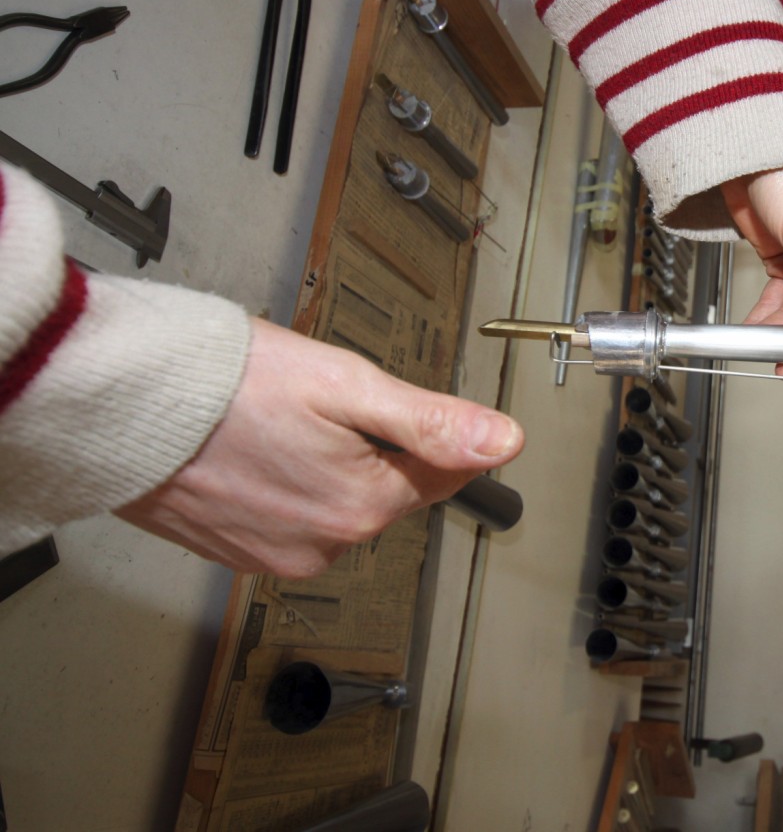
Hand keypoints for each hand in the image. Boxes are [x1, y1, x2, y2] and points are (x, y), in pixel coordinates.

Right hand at [116, 319, 523, 577]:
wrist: (120, 405)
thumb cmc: (224, 386)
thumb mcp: (347, 385)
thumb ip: (433, 422)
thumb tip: (506, 442)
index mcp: (362, 506)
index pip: (442, 474)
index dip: (433, 431)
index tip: (405, 406)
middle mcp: (324, 544)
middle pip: (384, 486)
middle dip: (367, 442)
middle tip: (316, 401)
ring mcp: (277, 554)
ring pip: (334, 498)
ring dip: (321, 461)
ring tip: (274, 421)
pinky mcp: (236, 551)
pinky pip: (286, 513)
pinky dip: (279, 480)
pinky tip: (249, 446)